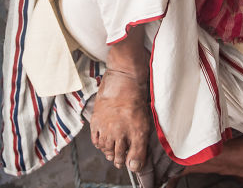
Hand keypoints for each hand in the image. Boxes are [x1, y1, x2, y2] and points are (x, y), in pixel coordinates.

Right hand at [90, 27, 150, 172]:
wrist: (124, 77)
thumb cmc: (137, 96)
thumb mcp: (146, 119)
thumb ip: (142, 141)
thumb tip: (136, 162)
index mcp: (137, 132)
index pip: (135, 159)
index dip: (134, 163)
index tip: (133, 163)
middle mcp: (121, 132)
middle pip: (118, 156)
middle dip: (120, 160)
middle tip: (121, 160)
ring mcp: (107, 127)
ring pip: (106, 150)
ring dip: (109, 153)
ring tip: (112, 153)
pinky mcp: (96, 120)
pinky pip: (96, 140)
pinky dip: (99, 144)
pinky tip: (104, 141)